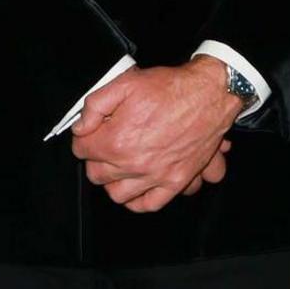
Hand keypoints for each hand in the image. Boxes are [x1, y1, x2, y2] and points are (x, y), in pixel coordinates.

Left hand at [71, 62, 240, 211]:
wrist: (209, 94)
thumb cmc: (169, 87)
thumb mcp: (125, 83)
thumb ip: (94, 106)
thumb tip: (80, 128)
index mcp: (116, 140)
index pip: (82, 150)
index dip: (83, 139)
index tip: (90, 133)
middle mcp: (134, 163)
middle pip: (96, 175)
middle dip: (95, 160)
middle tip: (104, 147)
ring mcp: (155, 176)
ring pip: (117, 194)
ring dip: (112, 182)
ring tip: (118, 167)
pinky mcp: (176, 182)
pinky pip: (149, 204)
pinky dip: (138, 201)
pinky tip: (136, 187)